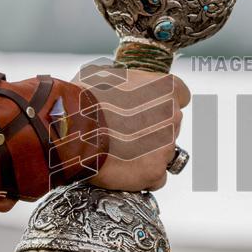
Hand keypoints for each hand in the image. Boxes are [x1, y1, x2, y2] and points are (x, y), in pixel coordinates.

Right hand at [73, 65, 189, 191]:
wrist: (70, 128)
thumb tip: (125, 87)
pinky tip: (122, 170)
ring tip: (118, 152)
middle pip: (171, 125)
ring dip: (146, 154)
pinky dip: (142, 177)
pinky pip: (156, 177)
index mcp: (166, 88)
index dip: (162, 103)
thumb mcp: (109, 75)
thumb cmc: (85, 98)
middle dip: (153, 129)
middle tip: (126, 133)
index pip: (180, 95)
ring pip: (163, 152)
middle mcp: (173, 116)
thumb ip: (131, 83)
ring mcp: (166, 146)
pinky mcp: (154, 171)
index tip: (148, 109)